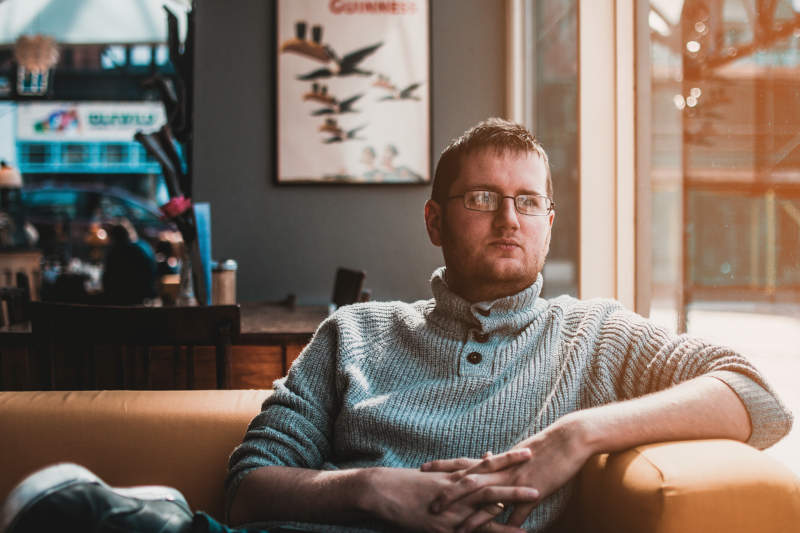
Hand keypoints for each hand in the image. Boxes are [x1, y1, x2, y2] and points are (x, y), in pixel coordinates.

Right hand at [363, 450, 536, 532]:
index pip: (487, 464)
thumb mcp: (436, 475)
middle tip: (541, 476)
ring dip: (511, 504)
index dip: (508, 459)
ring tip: (534, 502)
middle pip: (492, 483)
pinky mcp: (444, 526)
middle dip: (516, 481)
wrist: (382, 491)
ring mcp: (452, 507)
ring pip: (486, 505)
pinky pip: (471, 530)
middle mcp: (456, 489)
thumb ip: (458, 470)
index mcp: (455, 476)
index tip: (529, 451)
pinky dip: (490, 531)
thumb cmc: (408, 483)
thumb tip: (482, 459)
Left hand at [424, 415, 591, 530]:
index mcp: (496, 461)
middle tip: (431, 506)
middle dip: (449, 495)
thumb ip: (501, 461)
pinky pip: (518, 512)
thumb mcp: (517, 453)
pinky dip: (510, 526)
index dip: (442, 466)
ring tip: (458, 530)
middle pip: (469, 482)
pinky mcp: (534, 492)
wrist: (568, 438)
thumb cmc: (544, 444)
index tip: (422, 469)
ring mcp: (516, 482)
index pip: (463, 462)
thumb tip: (488, 459)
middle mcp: (501, 470)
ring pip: (489, 500)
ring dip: (474, 517)